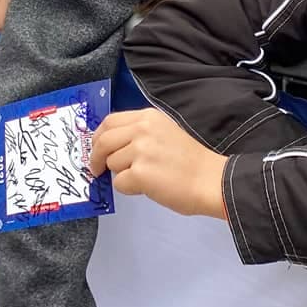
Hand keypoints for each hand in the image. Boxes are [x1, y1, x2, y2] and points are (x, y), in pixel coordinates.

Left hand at [89, 108, 227, 218]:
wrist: (211, 180)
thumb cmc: (191, 162)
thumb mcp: (165, 132)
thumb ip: (140, 134)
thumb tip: (112, 146)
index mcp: (148, 117)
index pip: (110, 121)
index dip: (98, 136)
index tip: (95, 148)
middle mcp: (142, 129)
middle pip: (103, 141)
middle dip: (96, 157)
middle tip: (97, 170)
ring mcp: (140, 150)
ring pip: (111, 164)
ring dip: (121, 174)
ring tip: (144, 178)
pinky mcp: (139, 173)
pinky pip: (119, 183)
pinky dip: (129, 189)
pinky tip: (148, 187)